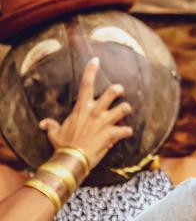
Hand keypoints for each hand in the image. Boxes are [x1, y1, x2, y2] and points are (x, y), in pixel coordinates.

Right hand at [38, 57, 132, 171]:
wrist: (71, 160)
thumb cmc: (63, 146)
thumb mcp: (54, 134)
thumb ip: (51, 126)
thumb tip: (43, 124)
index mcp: (81, 109)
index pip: (86, 84)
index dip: (91, 70)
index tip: (96, 60)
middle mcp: (95, 112)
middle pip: (112, 92)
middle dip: (119, 90)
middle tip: (120, 92)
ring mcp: (105, 122)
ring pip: (124, 108)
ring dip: (126, 109)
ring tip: (125, 112)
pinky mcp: (112, 134)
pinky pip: (126, 130)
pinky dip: (127, 131)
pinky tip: (126, 133)